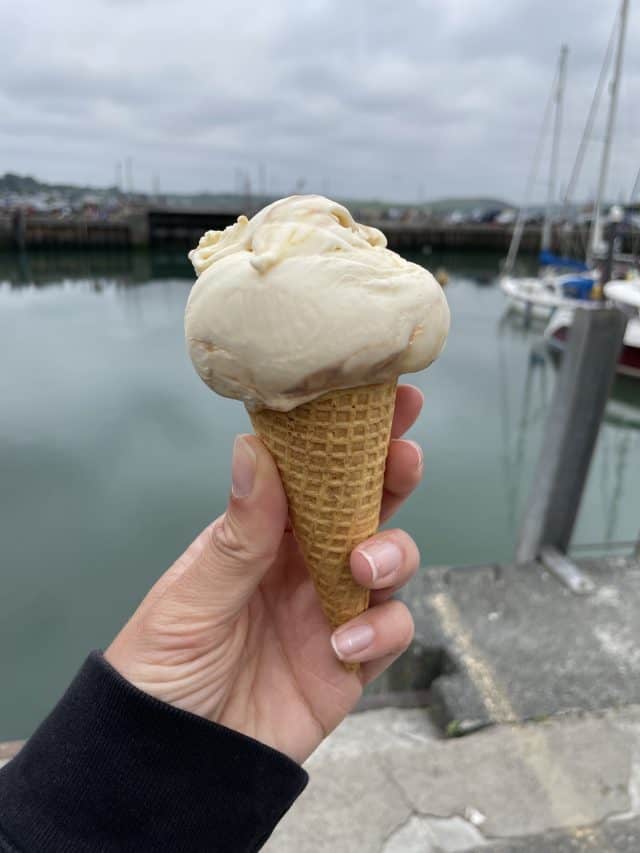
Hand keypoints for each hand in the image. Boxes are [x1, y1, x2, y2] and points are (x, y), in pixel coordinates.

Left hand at [106, 385, 423, 764]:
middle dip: (392, 474)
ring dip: (391, 551)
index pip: (312, 473)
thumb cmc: (161, 670)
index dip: (348, 436)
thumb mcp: (191, 599)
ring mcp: (331, 609)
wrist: (171, 763)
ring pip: (390, 560)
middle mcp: (303, 563)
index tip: (385, 399)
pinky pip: (390, 631)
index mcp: (262, 535)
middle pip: (365, 505)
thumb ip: (237, 535)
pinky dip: (381, 630)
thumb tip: (252, 449)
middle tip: (404, 457)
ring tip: (361, 565)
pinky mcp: (351, 663)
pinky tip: (344, 644)